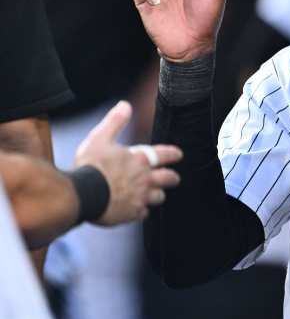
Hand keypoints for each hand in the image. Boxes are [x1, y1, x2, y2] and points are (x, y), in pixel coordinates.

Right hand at [74, 101, 182, 224]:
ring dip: (157, 195)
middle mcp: (145, 178)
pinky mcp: (132, 213)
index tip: (179, 155)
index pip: (165, 155)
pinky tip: (136, 210)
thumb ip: (115, 121)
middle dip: (172, 178)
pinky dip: (141, 211)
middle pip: (168, 179)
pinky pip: (143, 213)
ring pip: (158, 197)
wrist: (82, 195)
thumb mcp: (100, 138)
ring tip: (155, 195)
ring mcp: (140, 197)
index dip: (173, 154)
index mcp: (140, 160)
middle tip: (173, 178)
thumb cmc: (90, 166)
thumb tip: (125, 105)